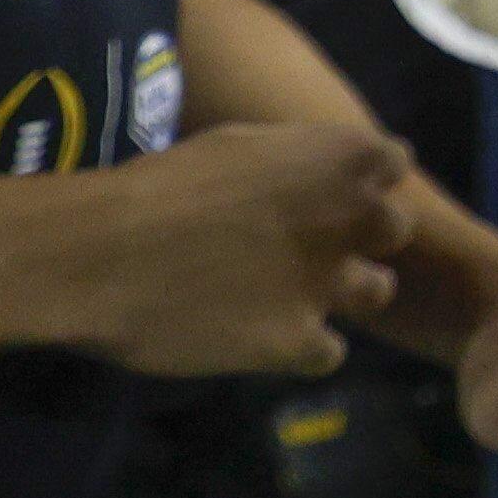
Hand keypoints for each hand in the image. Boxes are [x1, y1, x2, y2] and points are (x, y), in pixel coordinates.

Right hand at [55, 119, 410, 376]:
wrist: (103, 253)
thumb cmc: (159, 186)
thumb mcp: (238, 146)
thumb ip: (292, 161)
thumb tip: (310, 173)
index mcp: (337, 159)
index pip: (393, 161)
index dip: (367, 178)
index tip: (334, 188)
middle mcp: (349, 219)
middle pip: (394, 229)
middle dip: (361, 236)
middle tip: (314, 245)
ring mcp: (329, 284)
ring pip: (378, 291)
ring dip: (346, 294)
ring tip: (295, 296)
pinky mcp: (299, 341)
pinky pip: (330, 351)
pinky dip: (304, 348)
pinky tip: (265, 338)